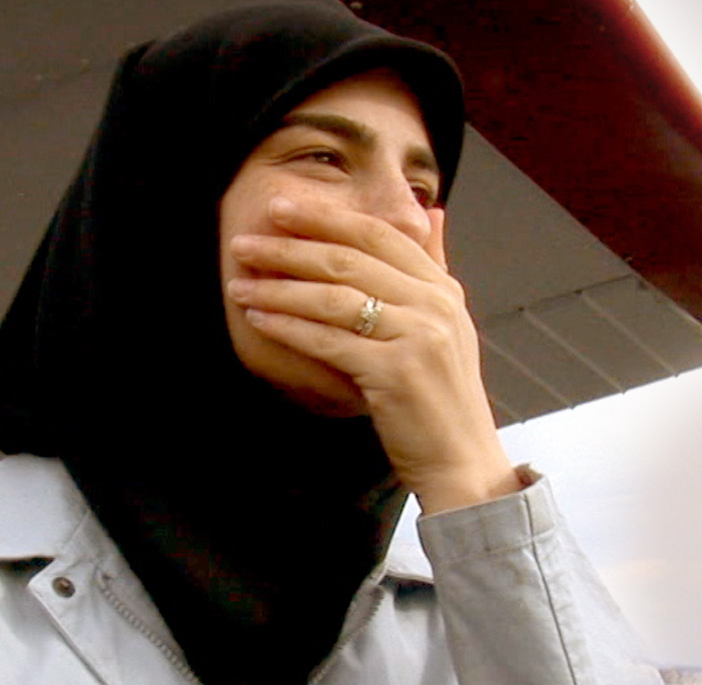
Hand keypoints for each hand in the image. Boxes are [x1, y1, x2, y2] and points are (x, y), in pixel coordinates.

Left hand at [227, 196, 517, 512]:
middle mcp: (435, 306)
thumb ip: (435, 267)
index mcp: (444, 289)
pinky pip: (328, 341)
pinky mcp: (395, 373)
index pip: (381, 235)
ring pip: (333, 299)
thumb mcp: (449, 322)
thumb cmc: (443, 395)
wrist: (462, 459)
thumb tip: (433, 213)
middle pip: (350, 261)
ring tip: (240, 283)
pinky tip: (259, 319)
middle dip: (290, 247)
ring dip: (279, 288)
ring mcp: (418, 338)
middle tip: (245, 241)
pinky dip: (288, 327)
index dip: (327, 217)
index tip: (282, 207)